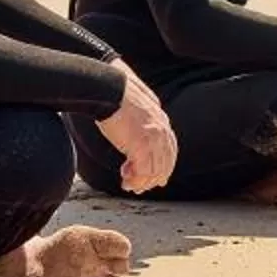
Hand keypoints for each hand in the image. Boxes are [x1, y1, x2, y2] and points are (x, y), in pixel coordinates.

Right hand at [96, 67, 178, 193]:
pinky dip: (135, 181)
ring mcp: (153, 138)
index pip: (170, 148)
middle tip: (140, 188)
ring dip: (142, 182)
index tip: (157, 178)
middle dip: (154, 178)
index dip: (165, 165)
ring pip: (154, 170)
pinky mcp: (141, 146)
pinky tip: (125, 182)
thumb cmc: (114, 94)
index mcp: (161, 119)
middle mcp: (161, 130)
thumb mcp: (135, 106)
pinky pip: (143, 172)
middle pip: (165, 162)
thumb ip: (141, 117)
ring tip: (129, 186)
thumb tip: (136, 125)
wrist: (107, 88)